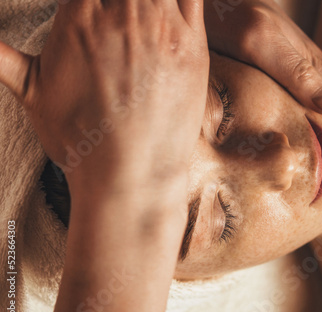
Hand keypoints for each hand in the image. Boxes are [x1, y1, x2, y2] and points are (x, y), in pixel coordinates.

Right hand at [0, 0, 208, 191]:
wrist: (132, 176)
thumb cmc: (80, 139)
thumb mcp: (31, 91)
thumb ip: (1, 56)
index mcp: (80, 17)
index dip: (90, 1)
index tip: (94, 13)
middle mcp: (124, 14)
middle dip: (119, 3)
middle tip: (118, 20)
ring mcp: (164, 27)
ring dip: (147, 2)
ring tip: (139, 19)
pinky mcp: (194, 46)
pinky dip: (180, 0)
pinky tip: (169, 12)